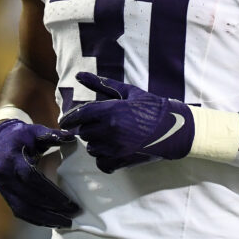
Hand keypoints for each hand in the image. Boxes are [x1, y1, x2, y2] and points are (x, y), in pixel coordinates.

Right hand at [0, 119, 79, 227]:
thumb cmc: (20, 136)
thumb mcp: (34, 131)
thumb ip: (52, 135)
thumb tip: (72, 137)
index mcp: (12, 159)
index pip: (32, 179)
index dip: (50, 191)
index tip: (68, 201)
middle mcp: (5, 176)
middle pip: (29, 198)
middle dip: (52, 209)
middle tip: (74, 213)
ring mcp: (3, 188)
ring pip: (23, 210)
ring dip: (45, 219)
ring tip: (66, 223)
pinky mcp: (5, 195)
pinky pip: (20, 212)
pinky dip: (36, 219)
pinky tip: (52, 222)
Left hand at [60, 72, 193, 172]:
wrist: (173, 128)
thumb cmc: (151, 106)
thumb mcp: (127, 92)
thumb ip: (101, 84)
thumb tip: (79, 75)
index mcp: (110, 111)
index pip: (79, 116)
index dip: (69, 119)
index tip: (64, 121)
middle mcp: (110, 130)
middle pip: (85, 133)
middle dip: (89, 128)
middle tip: (100, 124)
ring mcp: (115, 147)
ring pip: (91, 148)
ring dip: (96, 142)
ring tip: (109, 136)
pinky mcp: (122, 160)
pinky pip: (101, 163)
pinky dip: (103, 158)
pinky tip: (111, 151)